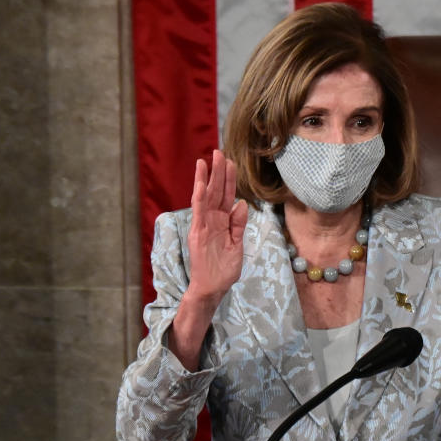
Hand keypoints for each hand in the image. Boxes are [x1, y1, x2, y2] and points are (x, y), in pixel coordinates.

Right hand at [186, 149, 247, 302]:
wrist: (212, 288)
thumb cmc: (223, 270)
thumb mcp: (236, 245)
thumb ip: (238, 225)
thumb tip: (242, 204)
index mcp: (222, 222)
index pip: (226, 196)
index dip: (228, 180)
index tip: (231, 162)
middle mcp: (211, 220)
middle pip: (216, 192)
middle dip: (218, 172)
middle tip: (220, 151)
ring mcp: (203, 225)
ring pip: (206, 197)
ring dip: (207, 179)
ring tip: (208, 160)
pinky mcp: (198, 233)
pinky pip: (199, 212)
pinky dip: (199, 196)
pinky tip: (202, 183)